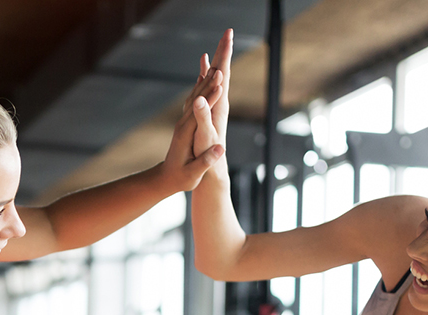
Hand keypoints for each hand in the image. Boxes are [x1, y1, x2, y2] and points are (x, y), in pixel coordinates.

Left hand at [159, 29, 233, 191]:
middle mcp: (183, 124)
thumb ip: (205, 161)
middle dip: (209, 84)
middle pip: (197, 99)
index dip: (210, 99)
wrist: (165, 179)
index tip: (221, 86)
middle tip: (222, 67)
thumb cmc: (180, 179)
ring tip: (218, 67)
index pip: (200, 113)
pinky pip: (194, 102)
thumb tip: (220, 149)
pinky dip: (201, 90)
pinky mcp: (186, 123)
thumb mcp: (193, 174)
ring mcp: (183, 122)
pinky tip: (206, 80)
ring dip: (206, 82)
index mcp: (186, 135)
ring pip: (196, 98)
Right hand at [190, 30, 232, 157]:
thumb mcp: (204, 136)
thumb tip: (199, 98)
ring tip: (220, 43)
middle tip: (228, 30)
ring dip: (218, 60)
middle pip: (224, 71)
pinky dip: (205, 75)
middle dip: (225, 51)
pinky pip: (207, 87)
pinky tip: (205, 68)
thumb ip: (202, 117)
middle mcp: (219, 103)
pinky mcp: (208, 111)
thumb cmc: (207, 156)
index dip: (225, 56)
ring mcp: (214, 107)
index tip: (228, 37)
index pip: (224, 74)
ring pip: (217, 78)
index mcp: (219, 106)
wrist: (211, 171)